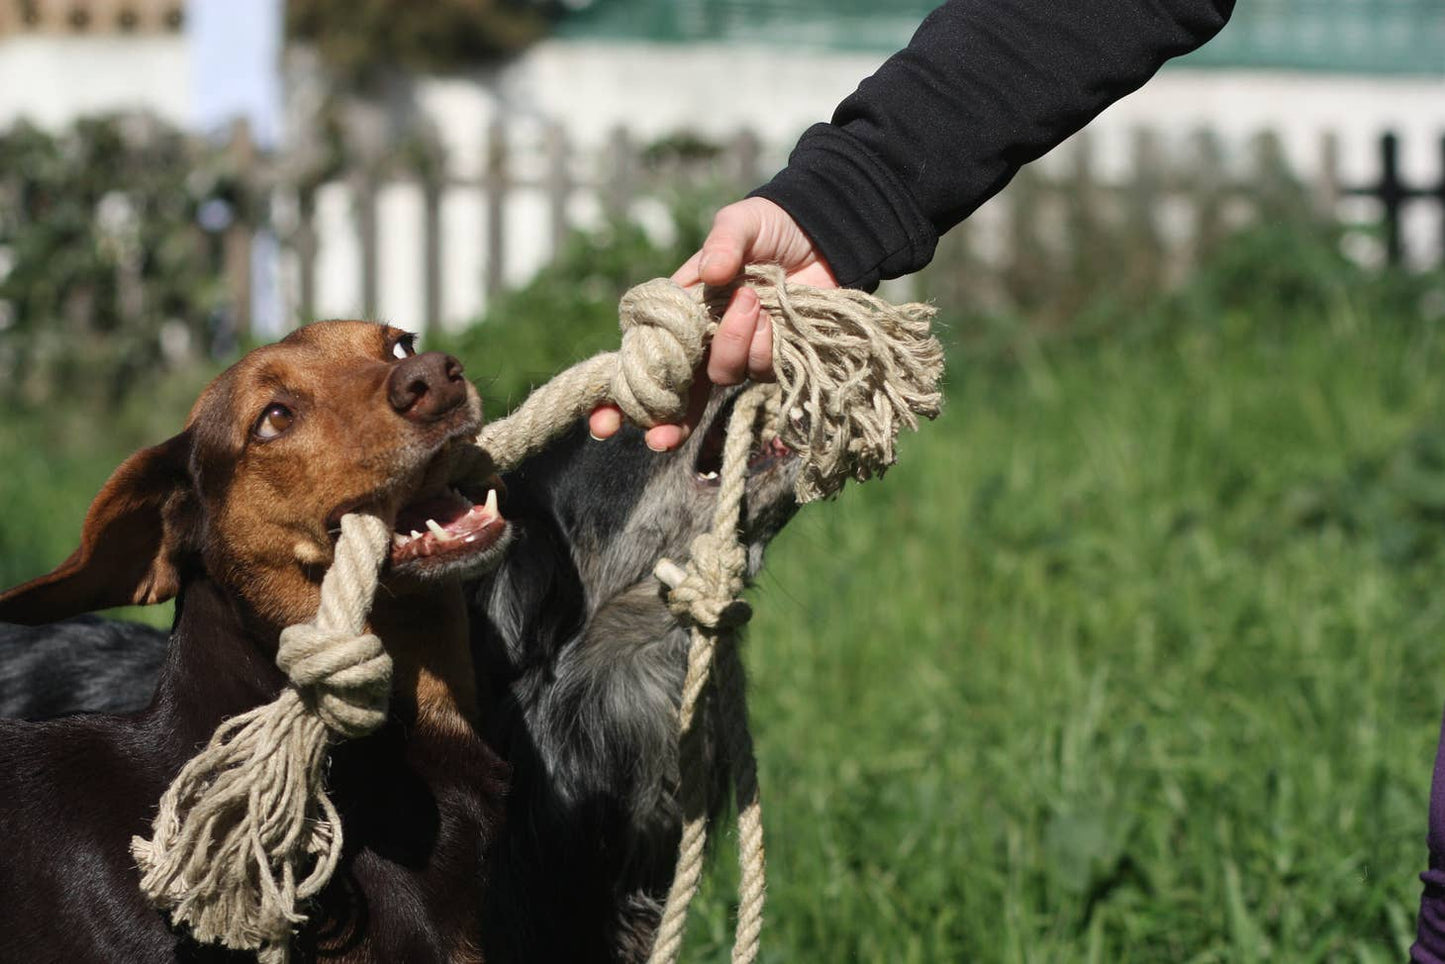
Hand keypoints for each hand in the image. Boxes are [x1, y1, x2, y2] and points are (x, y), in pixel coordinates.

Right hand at [589, 197, 837, 449]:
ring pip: (721, 375)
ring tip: (751, 301)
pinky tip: (770, 316)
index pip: (642, 355)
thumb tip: (711, 273)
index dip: (619, 393)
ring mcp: (738, 352)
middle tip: (657, 440)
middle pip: (676, 391)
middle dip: (665, 421)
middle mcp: (704, 339)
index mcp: (680, 312)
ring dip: (731, 345)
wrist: (824, 237)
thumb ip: (723, 244)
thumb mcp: (741, 224)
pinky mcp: (772, 358)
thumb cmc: (771, 228)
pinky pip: (759, 369)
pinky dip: (762, 345)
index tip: (601, 420)